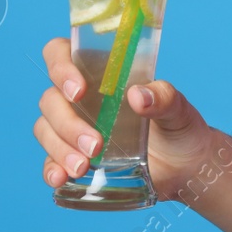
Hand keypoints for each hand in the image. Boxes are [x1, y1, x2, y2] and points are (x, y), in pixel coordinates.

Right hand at [35, 36, 215, 199]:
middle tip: (95, 144)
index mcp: (102, 73)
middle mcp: (82, 98)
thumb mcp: (178, 108)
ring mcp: (75, 128)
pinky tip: (60, 178)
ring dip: (59, 147)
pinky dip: (51, 168)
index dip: (60, 67)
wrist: (186, 167)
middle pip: (51, 99)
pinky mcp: (75, 157)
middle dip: (67, 122)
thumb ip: (163, 97)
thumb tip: (137, 96)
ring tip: (83, 166)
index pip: (61, 54)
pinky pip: (50, 160)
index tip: (78, 90)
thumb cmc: (179, 126)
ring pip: (45, 129)